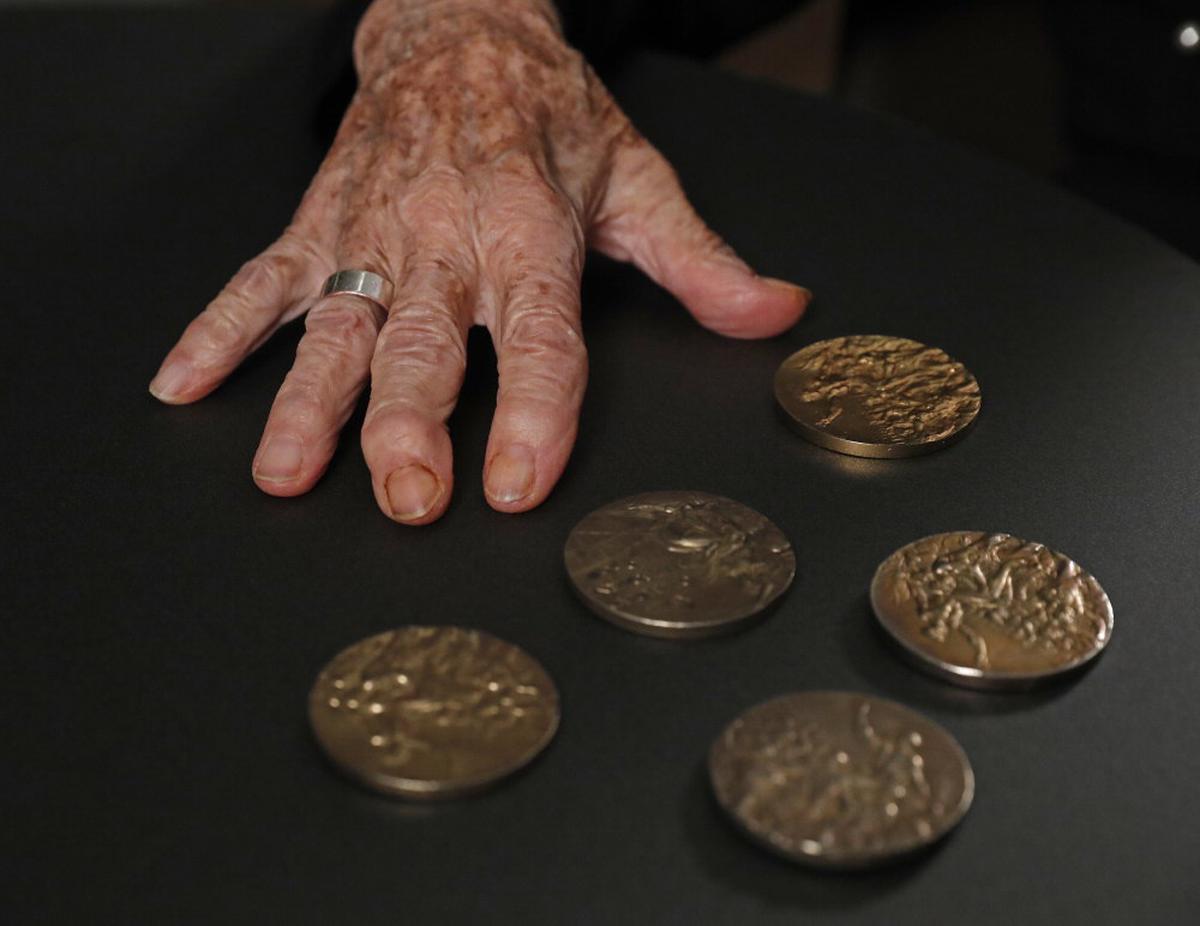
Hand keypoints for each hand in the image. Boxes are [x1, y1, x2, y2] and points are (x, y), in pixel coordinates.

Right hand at [149, 0, 810, 524]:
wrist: (460, 31)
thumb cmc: (549, 117)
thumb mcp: (639, 179)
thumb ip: (700, 261)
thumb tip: (774, 313)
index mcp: (529, 234)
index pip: (540, 339)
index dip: (533, 414)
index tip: (517, 484)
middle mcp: (443, 239)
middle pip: (425, 345)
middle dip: (410, 426)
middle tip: (406, 496)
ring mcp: (371, 233)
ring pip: (335, 327)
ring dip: (305, 402)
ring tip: (282, 471)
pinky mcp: (319, 223)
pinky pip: (260, 279)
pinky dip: (218, 330)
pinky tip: (184, 384)